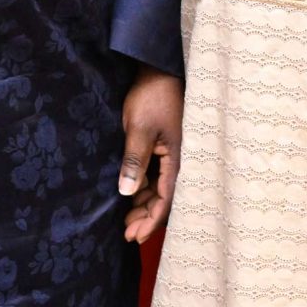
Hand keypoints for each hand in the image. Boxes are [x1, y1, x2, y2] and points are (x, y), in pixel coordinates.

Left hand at [117, 68, 182, 243]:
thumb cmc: (151, 97)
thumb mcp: (139, 129)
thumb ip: (134, 161)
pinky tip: (133, 194)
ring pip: (161, 187)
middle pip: (165, 198)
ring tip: (126, 219)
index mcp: (178, 158)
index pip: (166, 199)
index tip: (134, 237)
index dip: (150, 221)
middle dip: (146, 217)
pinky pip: (158, 175)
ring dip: (145, 203)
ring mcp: (173, 153)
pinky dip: (145, 187)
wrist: (158, 68)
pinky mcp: (167, 146)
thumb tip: (128, 193)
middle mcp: (180, 159)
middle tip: (127, 233)